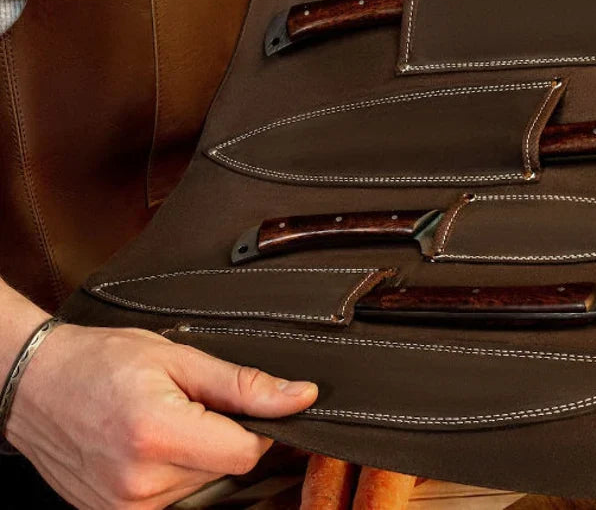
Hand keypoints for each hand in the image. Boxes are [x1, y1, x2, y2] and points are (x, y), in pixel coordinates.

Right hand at [5, 324, 316, 508]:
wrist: (38, 383)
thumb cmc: (104, 360)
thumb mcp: (180, 357)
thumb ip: (244, 385)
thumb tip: (301, 398)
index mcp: (158, 434)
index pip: (247, 453)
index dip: (259, 427)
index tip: (247, 405)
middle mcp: (140, 483)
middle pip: (226, 470)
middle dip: (223, 435)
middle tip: (191, 403)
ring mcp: (125, 508)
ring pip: (203, 487)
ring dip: (198, 455)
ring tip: (164, 419)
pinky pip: (174, 501)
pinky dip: (175, 473)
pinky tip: (152, 444)